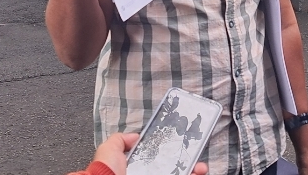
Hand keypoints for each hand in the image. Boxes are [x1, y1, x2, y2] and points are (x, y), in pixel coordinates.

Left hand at [92, 133, 207, 174]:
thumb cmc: (106, 171)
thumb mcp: (110, 148)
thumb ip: (121, 140)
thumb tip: (135, 136)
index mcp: (137, 167)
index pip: (159, 159)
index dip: (171, 152)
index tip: (182, 146)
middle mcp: (148, 174)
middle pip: (173, 168)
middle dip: (188, 161)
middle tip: (196, 158)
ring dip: (194, 170)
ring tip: (201, 167)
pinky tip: (198, 172)